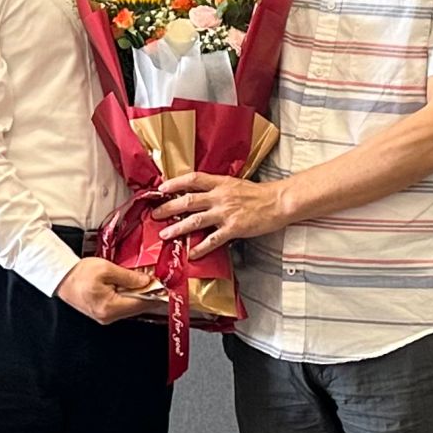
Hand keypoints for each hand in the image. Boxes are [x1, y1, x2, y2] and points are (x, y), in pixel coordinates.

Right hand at [55, 257, 163, 324]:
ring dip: (140, 296)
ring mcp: (105, 317)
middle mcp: (108, 316)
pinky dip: (130, 297)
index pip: (140, 303)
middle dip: (149, 295)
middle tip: (160, 283)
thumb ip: (128, 276)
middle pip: (136, 307)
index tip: (166, 288)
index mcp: (110, 307)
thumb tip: (146, 281)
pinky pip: (122, 306)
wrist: (61, 277)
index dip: (155, 295)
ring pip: (130, 308)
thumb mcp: (106, 269)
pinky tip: (133, 288)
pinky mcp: (102, 313)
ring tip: (148, 283)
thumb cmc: (80, 273)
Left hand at [153, 172, 287, 259]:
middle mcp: (220, 196)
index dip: (176, 183)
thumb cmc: (258, 194)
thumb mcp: (235, 183)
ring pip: (196, 220)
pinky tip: (192, 253)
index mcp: (220, 182)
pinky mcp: (233, 228)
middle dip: (169, 207)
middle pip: (189, 200)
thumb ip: (218, 187)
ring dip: (178, 228)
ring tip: (165, 234)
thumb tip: (200, 192)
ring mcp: (226, 213)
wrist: (278, 202)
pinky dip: (201, 247)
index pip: (193, 179)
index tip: (161, 188)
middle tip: (154, 214)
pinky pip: (213, 239)